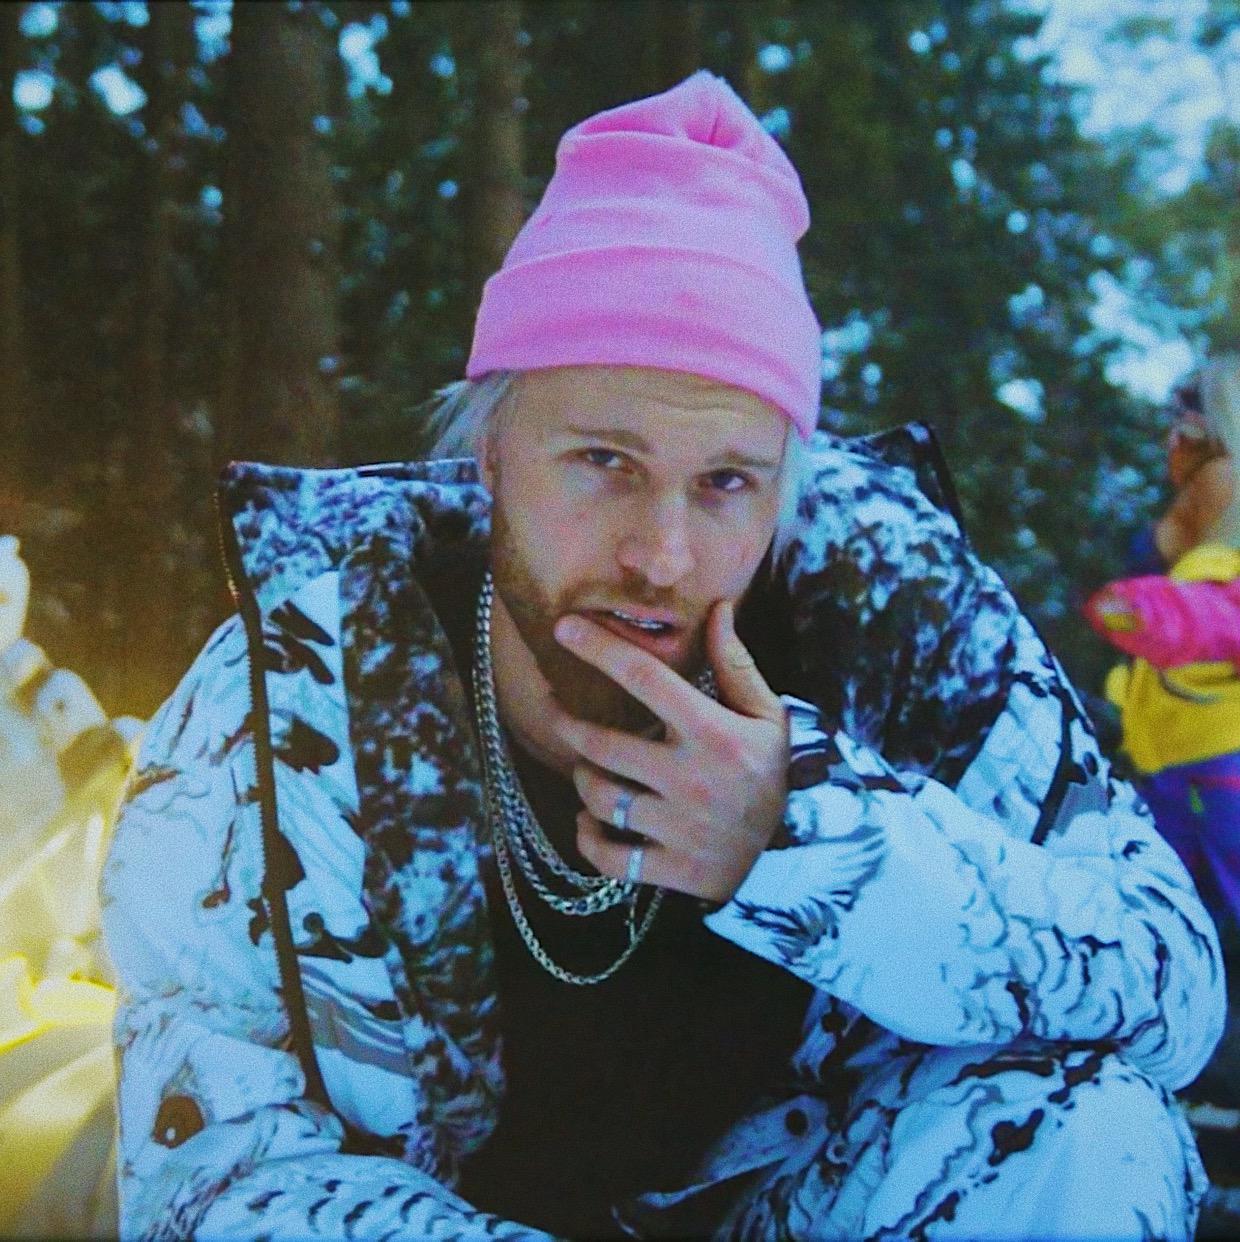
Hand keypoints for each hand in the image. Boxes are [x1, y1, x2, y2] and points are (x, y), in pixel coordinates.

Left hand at [551, 600, 788, 903]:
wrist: (791, 856)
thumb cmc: (769, 774)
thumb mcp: (767, 716)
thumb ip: (736, 664)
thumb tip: (718, 608)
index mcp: (715, 734)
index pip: (645, 679)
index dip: (600, 649)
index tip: (564, 628)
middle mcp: (693, 780)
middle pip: (604, 744)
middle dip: (568, 724)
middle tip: (556, 710)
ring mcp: (680, 829)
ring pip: (601, 799)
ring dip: (583, 779)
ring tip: (587, 768)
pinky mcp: (672, 870)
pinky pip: (607, 856)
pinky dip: (587, 837)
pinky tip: (589, 820)